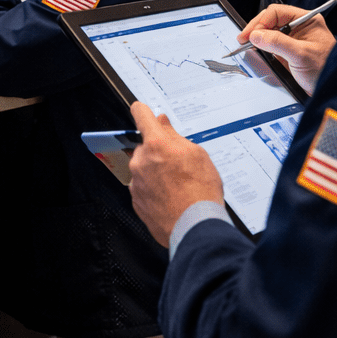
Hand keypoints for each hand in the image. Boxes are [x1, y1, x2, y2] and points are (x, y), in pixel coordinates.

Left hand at [128, 101, 223, 245]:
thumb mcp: (197, 154)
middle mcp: (140, 161)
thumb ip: (175, 136)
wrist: (194, 226)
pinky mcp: (136, 201)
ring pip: (143, 168)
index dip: (144, 111)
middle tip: (178, 163)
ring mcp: (136, 182)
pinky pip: (143, 187)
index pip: (140, 114)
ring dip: (155, 171)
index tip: (144, 111)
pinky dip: (153, 189)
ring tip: (177, 184)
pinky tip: (171, 196)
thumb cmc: (200, 192)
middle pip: (145, 146)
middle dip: (158, 150)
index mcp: (156, 144)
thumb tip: (162, 123)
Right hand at [240, 3, 335, 95]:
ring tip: (247, 46)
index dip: (261, 22)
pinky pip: (272, 46)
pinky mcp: (289, 53)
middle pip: (271, 21)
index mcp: (306, 21)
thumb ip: (278, 42)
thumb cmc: (326, 70)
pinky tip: (256, 52)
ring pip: (270, 33)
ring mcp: (294, 40)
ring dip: (258, 38)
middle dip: (257, 29)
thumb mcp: (301, 55)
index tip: (250, 35)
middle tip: (243, 40)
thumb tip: (256, 35)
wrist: (333, 90)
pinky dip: (262, 48)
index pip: (277, 13)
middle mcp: (300, 28)